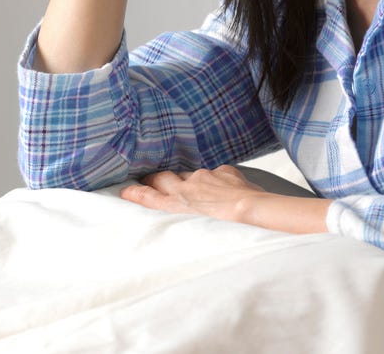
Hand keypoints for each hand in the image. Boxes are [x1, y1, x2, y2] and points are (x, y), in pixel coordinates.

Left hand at [120, 166, 330, 234]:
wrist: (252, 209)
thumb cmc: (258, 204)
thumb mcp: (250, 189)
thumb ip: (236, 186)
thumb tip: (236, 191)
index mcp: (221, 175)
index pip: (200, 177)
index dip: (191, 181)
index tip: (186, 183)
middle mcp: (201, 179)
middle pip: (178, 174)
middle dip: (164, 176)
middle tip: (151, 177)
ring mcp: (187, 191)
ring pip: (162, 182)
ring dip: (150, 184)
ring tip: (134, 185)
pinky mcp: (176, 204)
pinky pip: (152, 199)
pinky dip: (138, 195)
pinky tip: (125, 192)